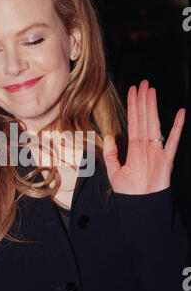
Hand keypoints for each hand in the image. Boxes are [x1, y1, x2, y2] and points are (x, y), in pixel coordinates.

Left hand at [103, 80, 184, 194]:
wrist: (141, 207)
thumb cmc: (129, 192)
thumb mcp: (115, 171)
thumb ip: (112, 153)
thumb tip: (110, 135)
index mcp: (134, 148)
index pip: (133, 121)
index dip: (133, 105)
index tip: (133, 90)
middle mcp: (146, 146)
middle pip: (144, 118)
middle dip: (143, 100)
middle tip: (144, 83)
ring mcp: (156, 151)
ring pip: (154, 124)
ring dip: (153, 107)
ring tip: (152, 91)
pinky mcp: (166, 159)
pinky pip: (172, 141)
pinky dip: (176, 127)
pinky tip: (180, 114)